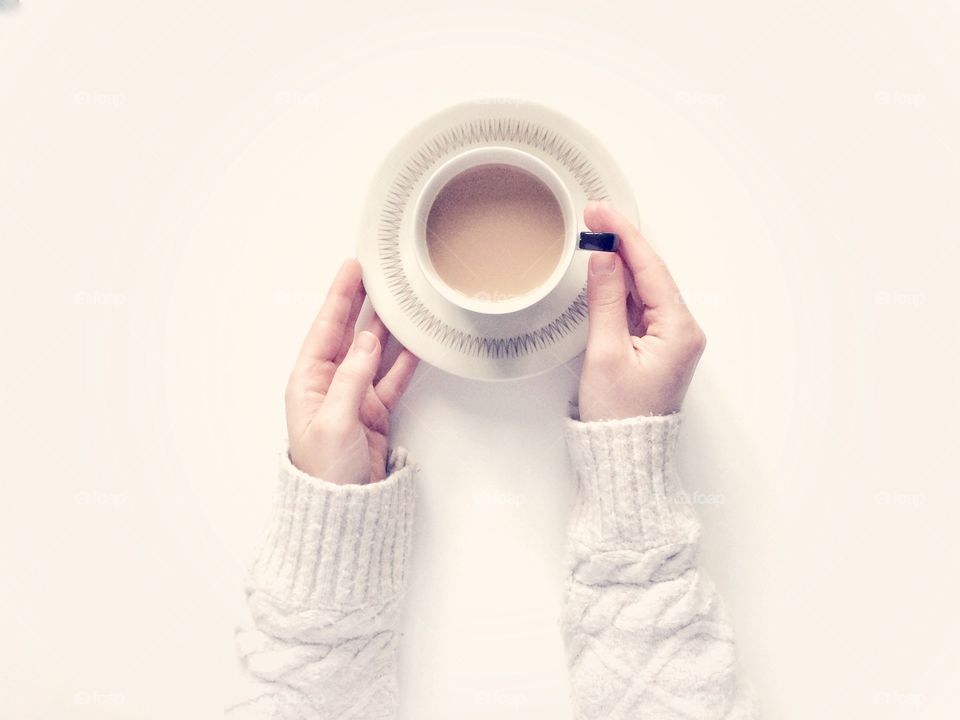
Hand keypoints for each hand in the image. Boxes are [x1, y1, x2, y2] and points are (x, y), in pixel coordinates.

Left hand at [285, 258, 419, 483]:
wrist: (342, 510)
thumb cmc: (325, 472)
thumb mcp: (333, 421)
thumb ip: (352, 379)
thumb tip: (368, 343)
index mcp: (308, 382)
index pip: (325, 328)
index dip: (339, 297)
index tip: (351, 268)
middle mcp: (329, 384)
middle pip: (349, 332)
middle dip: (362, 302)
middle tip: (377, 272)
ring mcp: (354, 396)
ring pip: (374, 351)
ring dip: (387, 326)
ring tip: (399, 299)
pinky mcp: (374, 412)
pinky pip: (392, 377)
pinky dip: (404, 359)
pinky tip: (415, 342)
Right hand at [577, 201, 705, 420]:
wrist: (626, 454)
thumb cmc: (619, 414)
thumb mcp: (605, 352)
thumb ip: (605, 300)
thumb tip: (604, 258)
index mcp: (679, 330)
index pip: (651, 269)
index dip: (624, 236)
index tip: (601, 213)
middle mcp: (683, 330)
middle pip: (651, 274)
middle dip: (622, 243)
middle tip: (593, 216)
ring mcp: (672, 338)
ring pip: (645, 288)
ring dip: (620, 262)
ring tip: (595, 235)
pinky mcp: (658, 346)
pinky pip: (640, 306)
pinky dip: (622, 286)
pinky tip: (606, 269)